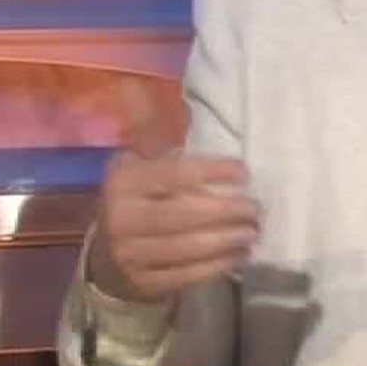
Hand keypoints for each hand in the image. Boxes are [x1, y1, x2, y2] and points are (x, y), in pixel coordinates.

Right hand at [88, 78, 260, 302]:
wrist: (109, 257)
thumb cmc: (137, 196)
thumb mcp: (139, 160)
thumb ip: (146, 126)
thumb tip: (132, 82)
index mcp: (124, 181)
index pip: (173, 174)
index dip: (211, 171)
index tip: (245, 171)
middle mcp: (122, 218)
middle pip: (182, 215)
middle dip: (225, 211)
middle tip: (257, 207)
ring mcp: (131, 255)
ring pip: (186, 248)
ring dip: (226, 240)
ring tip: (254, 230)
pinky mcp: (145, 284)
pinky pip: (187, 275)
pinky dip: (217, 264)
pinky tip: (241, 254)